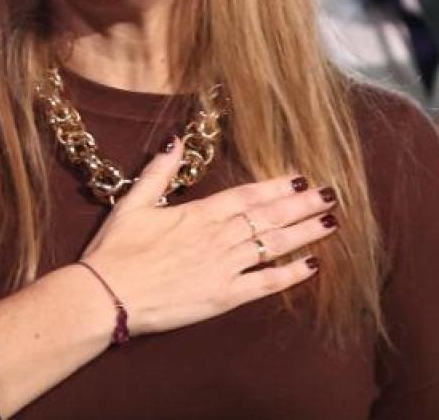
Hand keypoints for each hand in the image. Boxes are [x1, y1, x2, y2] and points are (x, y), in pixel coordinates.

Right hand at [79, 141, 336, 336]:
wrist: (107, 296)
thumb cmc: (115, 251)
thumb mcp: (133, 203)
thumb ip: (158, 173)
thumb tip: (176, 141)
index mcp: (198, 214)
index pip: (247, 195)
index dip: (277, 187)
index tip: (301, 179)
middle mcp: (218, 237)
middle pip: (268, 217)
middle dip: (302, 205)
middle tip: (331, 195)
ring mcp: (224, 267)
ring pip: (273, 246)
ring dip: (304, 233)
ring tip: (331, 223)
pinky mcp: (223, 296)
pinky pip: (265, 284)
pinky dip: (289, 275)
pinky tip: (311, 266)